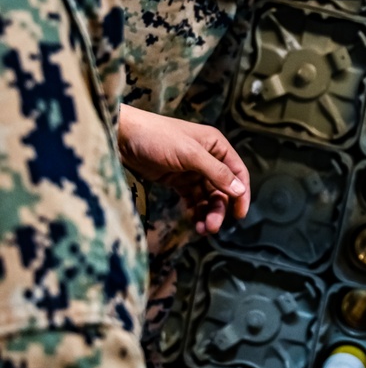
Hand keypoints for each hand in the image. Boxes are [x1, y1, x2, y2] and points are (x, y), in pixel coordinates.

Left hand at [118, 105, 249, 234]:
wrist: (122, 137)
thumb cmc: (159, 138)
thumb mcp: (190, 154)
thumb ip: (216, 172)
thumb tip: (240, 191)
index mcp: (216, 146)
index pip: (237, 171)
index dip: (241, 193)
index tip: (239, 215)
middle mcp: (208, 158)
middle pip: (222, 188)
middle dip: (219, 208)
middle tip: (212, 227)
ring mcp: (192, 170)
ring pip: (207, 196)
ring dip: (208, 212)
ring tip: (203, 229)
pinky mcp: (177, 180)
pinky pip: (192, 198)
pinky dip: (195, 210)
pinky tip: (194, 222)